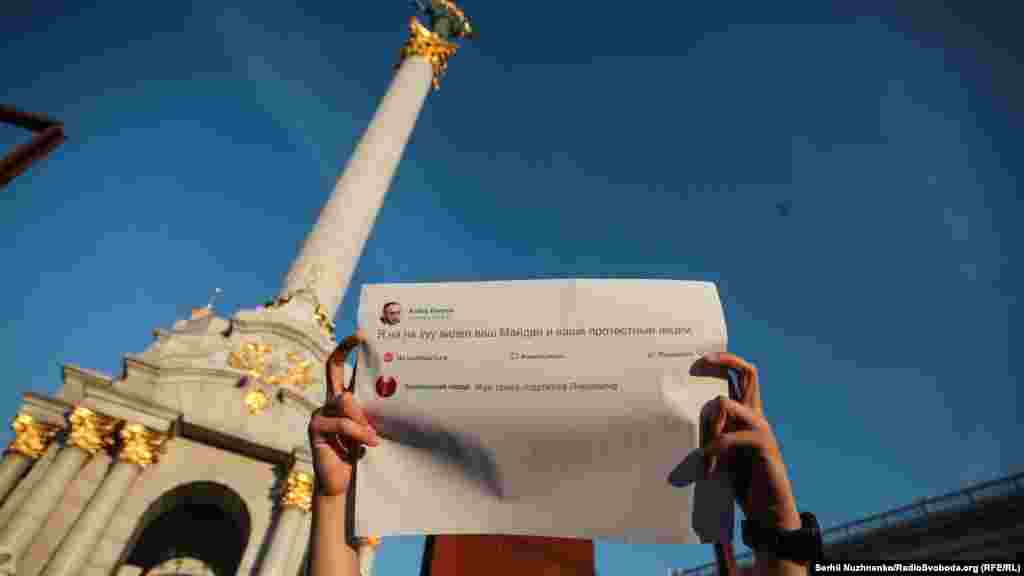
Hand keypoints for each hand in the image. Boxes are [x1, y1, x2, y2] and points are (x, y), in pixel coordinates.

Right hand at [308, 331, 379, 496]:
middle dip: (345, 349)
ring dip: (362, 418)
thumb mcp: (369, 429)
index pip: (340, 368)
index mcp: (342, 399)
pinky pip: (342, 422)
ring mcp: (320, 413)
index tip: (360, 334)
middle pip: (332, 368)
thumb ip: (371, 413)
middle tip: (361, 336)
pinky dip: (358, 432)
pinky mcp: (316, 428)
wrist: (341, 483)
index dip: (347, 349)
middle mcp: (329, 401)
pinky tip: (370, 443)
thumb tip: (383, 396)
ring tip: (374, 436)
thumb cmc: (358, 454)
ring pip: (344, 400)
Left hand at [701, 352, 800, 529]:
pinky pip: (729, 437)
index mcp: (747, 415)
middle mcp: (756, 415)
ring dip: (707, 422)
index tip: (700, 360)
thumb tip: (688, 415)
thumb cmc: (742, 481)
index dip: (724, 362)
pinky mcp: (762, 445)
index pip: (742, 376)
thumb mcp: (720, 452)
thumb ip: (711, 432)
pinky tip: (708, 466)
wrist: (768, 511)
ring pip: (728, 403)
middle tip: (698, 363)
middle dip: (723, 361)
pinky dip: (714, 449)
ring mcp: (761, 428)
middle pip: (749, 373)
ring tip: (703, 448)